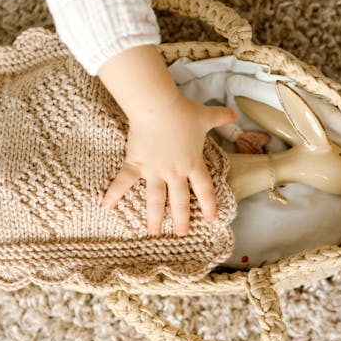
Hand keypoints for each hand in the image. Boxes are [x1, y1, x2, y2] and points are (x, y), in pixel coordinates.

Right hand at [101, 92, 235, 236]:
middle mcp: (174, 172)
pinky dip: (113, 194)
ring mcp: (154, 170)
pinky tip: (106, 206)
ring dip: (154, 217)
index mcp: (192, 163)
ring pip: (155, 199)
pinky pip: (124, 182)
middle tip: (181, 234)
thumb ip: (220, 117)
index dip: (209, 204)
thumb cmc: (182, 113)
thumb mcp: (205, 116)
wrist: (158, 107)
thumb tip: (235, 113)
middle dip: (181, 219)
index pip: (204, 189)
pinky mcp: (136, 164)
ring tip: (153, 233)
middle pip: (180, 200)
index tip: (211, 219)